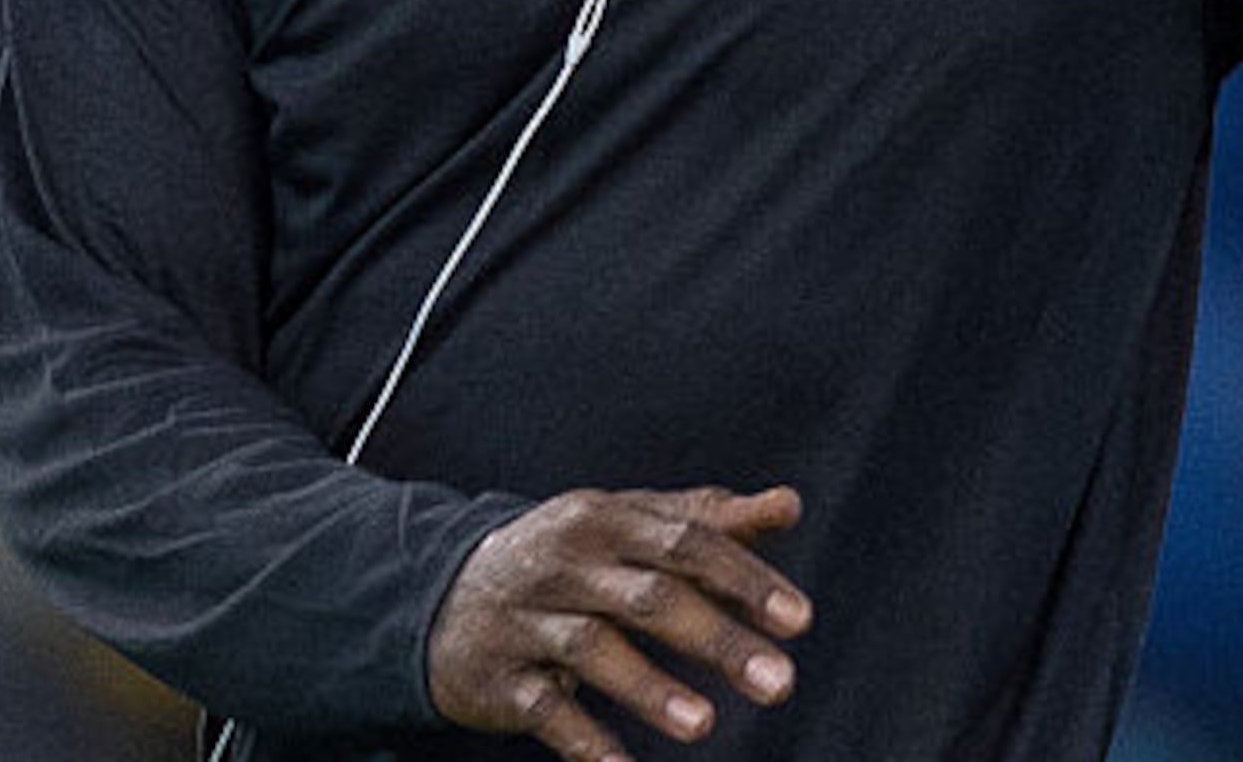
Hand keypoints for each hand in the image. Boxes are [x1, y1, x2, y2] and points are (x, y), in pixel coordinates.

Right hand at [427, 483, 815, 757]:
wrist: (443, 596)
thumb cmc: (569, 560)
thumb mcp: (630, 526)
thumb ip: (708, 519)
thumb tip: (788, 505)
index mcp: (608, 519)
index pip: (687, 542)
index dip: (746, 579)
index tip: (799, 619)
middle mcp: (566, 563)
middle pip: (650, 596)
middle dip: (718, 640)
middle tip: (781, 682)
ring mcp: (527, 620)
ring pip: (594, 650)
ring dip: (651, 690)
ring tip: (705, 725)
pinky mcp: (499, 677)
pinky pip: (544, 710)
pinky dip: (584, 741)